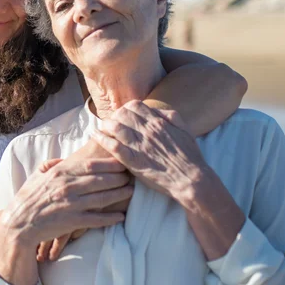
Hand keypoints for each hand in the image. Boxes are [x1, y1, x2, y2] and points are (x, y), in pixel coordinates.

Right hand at [35, 143, 131, 261]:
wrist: (19, 224)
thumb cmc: (28, 198)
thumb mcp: (38, 175)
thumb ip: (52, 165)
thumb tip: (64, 159)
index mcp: (61, 173)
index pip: (91, 165)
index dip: (109, 163)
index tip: (121, 161)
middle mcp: (67, 187)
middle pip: (100, 180)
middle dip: (119, 177)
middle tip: (132, 174)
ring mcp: (70, 205)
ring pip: (101, 198)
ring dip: (119, 194)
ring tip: (131, 191)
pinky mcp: (72, 222)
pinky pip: (96, 219)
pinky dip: (110, 218)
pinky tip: (121, 216)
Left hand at [91, 100, 210, 204]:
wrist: (189, 179)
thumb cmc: (190, 156)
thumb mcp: (185, 129)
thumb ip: (171, 116)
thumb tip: (158, 110)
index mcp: (158, 122)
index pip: (135, 105)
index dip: (126, 108)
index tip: (124, 114)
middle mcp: (146, 130)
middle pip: (122, 113)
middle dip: (115, 115)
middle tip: (111, 121)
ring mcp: (138, 145)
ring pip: (114, 126)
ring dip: (106, 124)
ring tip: (102, 127)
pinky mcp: (132, 160)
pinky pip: (111, 145)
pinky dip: (101, 138)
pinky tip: (95, 135)